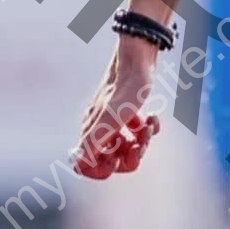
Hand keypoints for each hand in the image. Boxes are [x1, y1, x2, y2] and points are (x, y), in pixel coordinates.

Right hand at [72, 50, 161, 180]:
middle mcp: (98, 128)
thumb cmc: (126, 87)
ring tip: (149, 124)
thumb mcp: (113, 117)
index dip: (104, 170)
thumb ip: (95, 140)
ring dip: (142, 140)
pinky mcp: (128, 112)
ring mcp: (113, 120)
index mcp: (91, 132)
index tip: (119, 160)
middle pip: (113, 160)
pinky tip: (152, 116)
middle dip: (131, 155)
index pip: (87, 166)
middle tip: (142, 143)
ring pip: (128, 146)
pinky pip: (138, 132)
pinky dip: (148, 128)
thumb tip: (77, 163)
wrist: (139, 58)